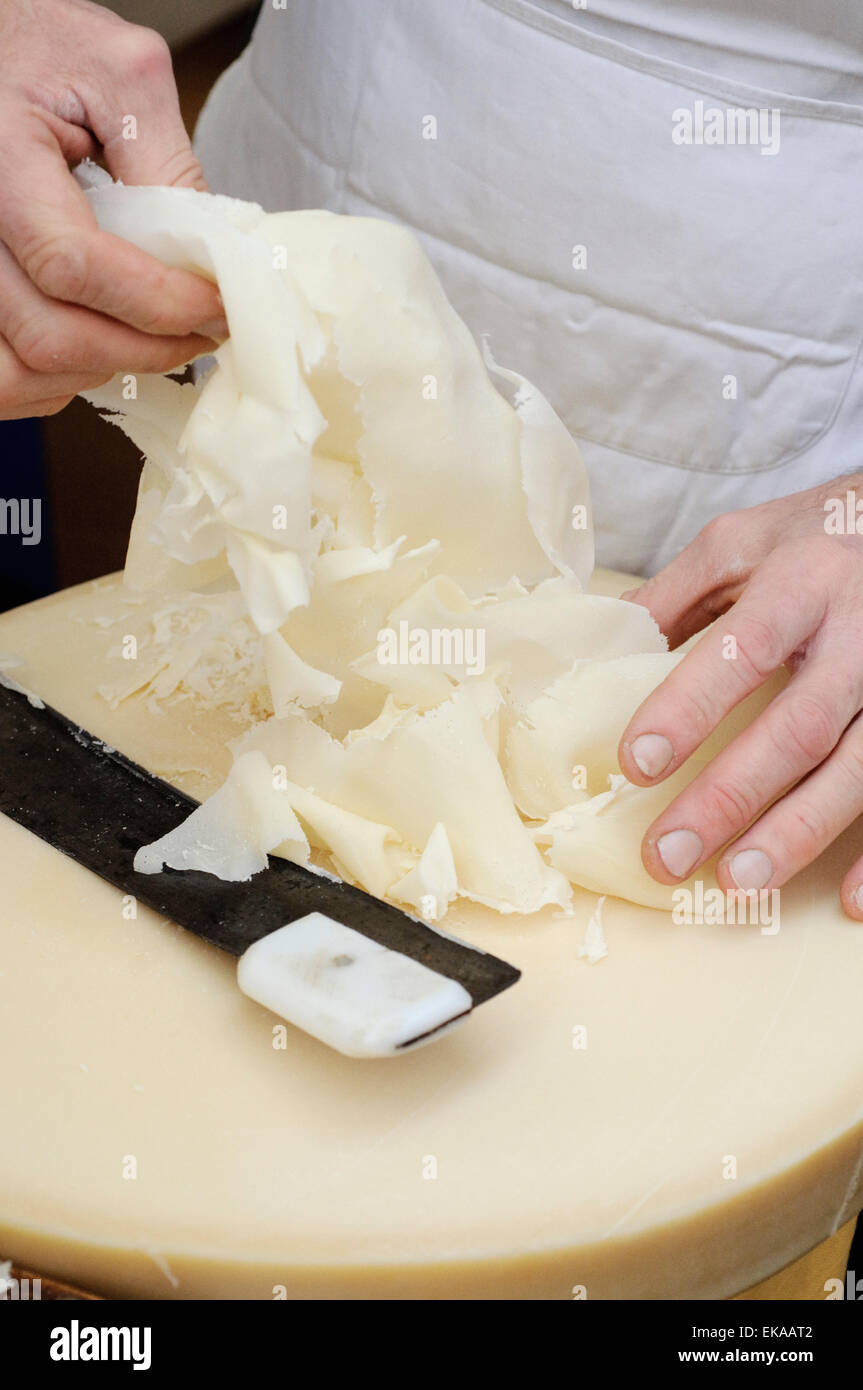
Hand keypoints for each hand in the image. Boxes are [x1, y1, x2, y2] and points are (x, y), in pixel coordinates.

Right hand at [0, 0, 225, 418]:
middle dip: (143, 351)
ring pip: (19, 371)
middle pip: (48, 334)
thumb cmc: (38, 43)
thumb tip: (213, 253)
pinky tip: (100, 346)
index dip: (156, 302)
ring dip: (98, 373)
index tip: (215, 305)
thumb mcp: (118, 71)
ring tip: (150, 343)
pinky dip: (56, 381)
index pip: (72, 264)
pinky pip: (3, 378)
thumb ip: (167, 160)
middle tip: (201, 334)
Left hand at [618, 473, 862, 918]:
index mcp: (803, 581)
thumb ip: (673, 596)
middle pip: (798, 726)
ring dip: (797, 834)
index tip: (635, 763)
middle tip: (667, 855)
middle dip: (731, 796)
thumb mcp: (741, 543)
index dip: (689, 707)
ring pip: (858, 768)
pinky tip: (853, 903)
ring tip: (736, 883)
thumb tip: (595, 654)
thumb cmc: (814, 541)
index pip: (742, 648)